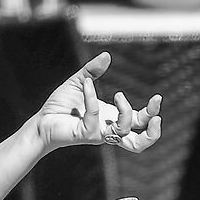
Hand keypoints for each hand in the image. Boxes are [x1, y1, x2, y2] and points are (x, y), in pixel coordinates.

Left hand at [33, 52, 162, 152]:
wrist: (41, 120)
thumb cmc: (61, 106)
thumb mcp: (79, 82)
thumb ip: (93, 71)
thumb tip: (107, 55)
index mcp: (112, 120)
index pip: (139, 123)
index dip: (151, 114)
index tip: (157, 97)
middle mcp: (108, 130)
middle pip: (139, 143)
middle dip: (153, 132)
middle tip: (156, 115)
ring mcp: (97, 134)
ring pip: (123, 135)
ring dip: (126, 114)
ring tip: (118, 96)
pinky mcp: (84, 134)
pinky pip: (94, 117)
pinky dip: (92, 98)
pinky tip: (86, 84)